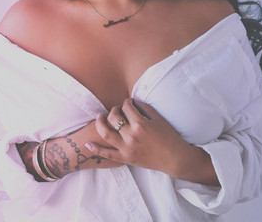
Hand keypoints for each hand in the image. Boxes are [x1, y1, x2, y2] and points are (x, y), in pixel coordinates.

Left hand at [86, 98, 216, 183]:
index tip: (129, 103)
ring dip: (100, 123)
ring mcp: (127, 148)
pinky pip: (107, 154)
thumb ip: (144, 107)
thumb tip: (132, 101)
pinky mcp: (126, 158)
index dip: (127, 102)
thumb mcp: (158, 118)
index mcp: (140, 123)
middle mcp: (131, 135)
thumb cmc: (168, 136)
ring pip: (106, 133)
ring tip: (100, 118)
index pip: (127, 106)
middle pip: (114, 117)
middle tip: (117, 110)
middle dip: (114, 110)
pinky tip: (88, 144)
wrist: (173, 158)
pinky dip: (96, 149)